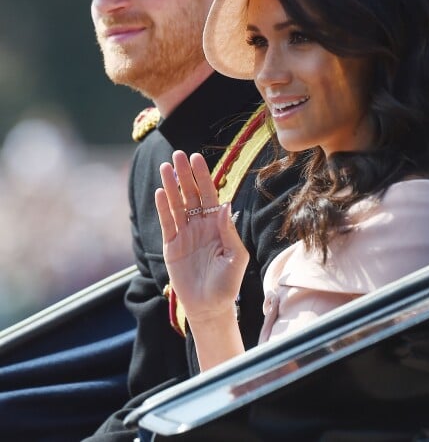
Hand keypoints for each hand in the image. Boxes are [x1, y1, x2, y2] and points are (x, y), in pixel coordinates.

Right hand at [155, 151, 248, 325]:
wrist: (210, 307)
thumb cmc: (227, 283)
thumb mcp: (235, 257)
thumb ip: (229, 232)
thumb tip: (224, 205)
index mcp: (217, 225)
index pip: (209, 195)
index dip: (203, 177)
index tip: (197, 159)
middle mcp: (200, 225)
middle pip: (191, 194)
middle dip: (185, 174)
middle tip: (178, 154)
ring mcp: (185, 234)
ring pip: (177, 204)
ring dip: (171, 185)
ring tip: (165, 166)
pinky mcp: (171, 246)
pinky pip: (166, 223)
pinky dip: (163, 208)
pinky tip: (161, 192)